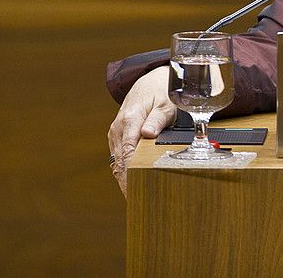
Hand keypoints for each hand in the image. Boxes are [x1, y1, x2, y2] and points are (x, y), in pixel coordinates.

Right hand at [107, 66, 173, 195]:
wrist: (149, 81)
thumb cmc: (161, 92)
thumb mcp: (166, 103)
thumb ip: (157, 119)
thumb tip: (147, 135)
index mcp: (129, 120)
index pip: (127, 152)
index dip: (130, 173)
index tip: (135, 189)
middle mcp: (118, 128)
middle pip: (120, 161)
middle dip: (127, 181)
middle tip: (138, 201)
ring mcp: (116, 133)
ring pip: (117, 161)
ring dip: (124, 178)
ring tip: (135, 198)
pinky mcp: (117, 136)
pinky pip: (119, 156)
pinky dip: (124, 170)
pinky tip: (131, 183)